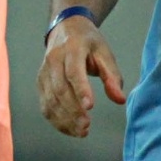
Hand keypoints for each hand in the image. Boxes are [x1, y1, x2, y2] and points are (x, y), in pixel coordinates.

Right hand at [38, 17, 127, 138]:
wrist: (65, 28)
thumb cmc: (88, 43)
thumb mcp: (105, 53)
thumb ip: (112, 77)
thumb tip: (120, 100)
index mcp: (71, 49)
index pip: (73, 71)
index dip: (81, 90)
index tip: (90, 107)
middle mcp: (53, 60)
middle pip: (59, 89)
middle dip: (72, 110)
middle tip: (87, 126)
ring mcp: (44, 72)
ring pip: (50, 99)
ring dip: (64, 119)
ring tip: (82, 132)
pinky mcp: (40, 83)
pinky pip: (45, 104)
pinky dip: (56, 120)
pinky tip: (70, 130)